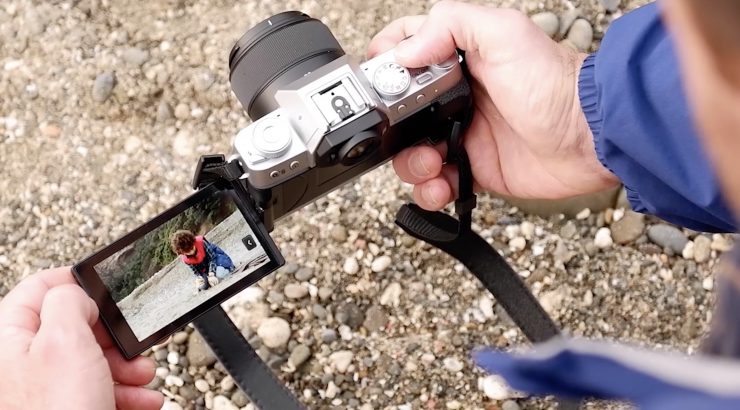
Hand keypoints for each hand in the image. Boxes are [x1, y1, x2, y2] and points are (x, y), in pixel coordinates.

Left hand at [0, 267, 162, 409]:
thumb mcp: (64, 344)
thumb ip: (69, 302)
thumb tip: (79, 292)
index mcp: (11, 338)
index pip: (40, 288)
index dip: (76, 281)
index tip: (106, 284)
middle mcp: (25, 363)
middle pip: (76, 328)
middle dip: (115, 336)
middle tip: (132, 344)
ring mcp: (46, 390)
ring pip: (94, 361)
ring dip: (128, 368)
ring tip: (143, 379)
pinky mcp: (69, 409)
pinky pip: (100, 391)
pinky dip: (127, 394)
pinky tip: (142, 401)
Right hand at [368, 1, 619, 209]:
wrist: (590, 137)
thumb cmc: (555, 83)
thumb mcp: (504, 33)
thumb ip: (451, 25)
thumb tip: (405, 50)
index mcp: (456, 59)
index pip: (405, 52)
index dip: (384, 65)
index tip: (376, 82)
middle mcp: (453, 97)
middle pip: (398, 112)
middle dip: (391, 128)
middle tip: (404, 134)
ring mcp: (460, 134)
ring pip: (411, 152)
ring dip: (410, 164)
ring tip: (433, 164)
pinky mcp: (472, 169)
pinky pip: (435, 183)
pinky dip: (430, 191)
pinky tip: (443, 186)